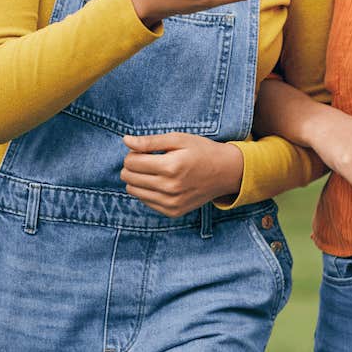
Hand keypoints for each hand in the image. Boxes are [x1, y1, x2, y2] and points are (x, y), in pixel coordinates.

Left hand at [121, 132, 243, 216]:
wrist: (225, 172)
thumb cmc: (201, 151)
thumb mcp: (178, 139)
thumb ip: (150, 141)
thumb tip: (126, 141)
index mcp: (171, 166)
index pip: (131, 162)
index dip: (132, 153)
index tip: (142, 150)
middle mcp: (170, 188)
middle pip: (129, 178)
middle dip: (132, 166)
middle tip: (147, 159)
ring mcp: (171, 203)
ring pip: (134, 191)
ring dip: (137, 179)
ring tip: (153, 170)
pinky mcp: (173, 212)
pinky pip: (146, 202)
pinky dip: (148, 190)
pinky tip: (161, 182)